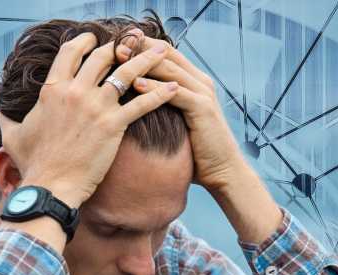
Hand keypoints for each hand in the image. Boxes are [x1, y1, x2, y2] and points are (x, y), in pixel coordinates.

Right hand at [0, 32, 178, 206]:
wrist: (50, 187)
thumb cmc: (33, 164)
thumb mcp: (13, 136)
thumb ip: (6, 117)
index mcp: (52, 90)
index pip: (71, 52)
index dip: (85, 42)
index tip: (96, 39)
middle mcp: (75, 92)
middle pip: (103, 57)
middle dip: (121, 45)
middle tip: (135, 40)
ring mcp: (96, 107)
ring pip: (127, 73)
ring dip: (147, 59)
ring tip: (163, 52)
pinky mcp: (114, 125)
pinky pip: (142, 103)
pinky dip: (161, 94)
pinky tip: (175, 88)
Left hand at [115, 35, 244, 193]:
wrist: (222, 170)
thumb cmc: (196, 150)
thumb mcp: (177, 120)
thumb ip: (163, 104)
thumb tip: (135, 99)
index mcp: (194, 80)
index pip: (165, 53)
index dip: (142, 45)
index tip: (118, 42)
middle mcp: (200, 81)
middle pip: (166, 54)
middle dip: (140, 48)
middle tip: (116, 43)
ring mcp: (203, 93)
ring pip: (170, 69)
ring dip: (143, 62)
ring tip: (120, 57)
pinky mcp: (203, 108)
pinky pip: (175, 93)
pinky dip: (155, 87)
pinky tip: (136, 84)